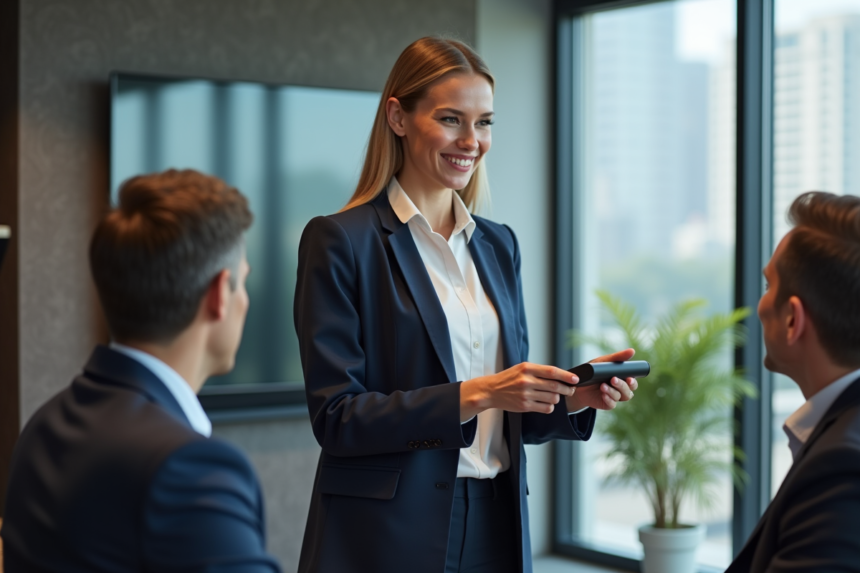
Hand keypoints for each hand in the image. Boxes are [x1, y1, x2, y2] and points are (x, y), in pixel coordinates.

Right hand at [460, 363, 577, 420]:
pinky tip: (546, 403)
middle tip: (570, 390)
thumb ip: (539, 371)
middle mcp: (526, 381)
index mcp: (527, 368)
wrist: (491, 390)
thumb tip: (561, 376)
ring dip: (557, 398)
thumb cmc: (509, 378)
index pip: (552, 372)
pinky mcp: (524, 406)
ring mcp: (525, 394)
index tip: (575, 379)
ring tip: (554, 396)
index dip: (566, 376)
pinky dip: (550, 407)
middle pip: (555, 386)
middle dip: (566, 389)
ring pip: (552, 398)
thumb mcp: (522, 368)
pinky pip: (545, 408)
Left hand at [565, 348, 638, 411]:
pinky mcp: (607, 404)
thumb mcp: (603, 362)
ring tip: (602, 385)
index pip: (633, 382)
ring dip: (612, 391)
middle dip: (622, 385)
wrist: (578, 384)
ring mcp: (614, 397)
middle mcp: (621, 389)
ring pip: (620, 397)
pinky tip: (603, 394)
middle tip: (613, 379)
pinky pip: (612, 404)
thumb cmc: (593, 371)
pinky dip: (608, 399)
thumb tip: (632, 351)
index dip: (633, 381)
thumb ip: (618, 357)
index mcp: (622, 379)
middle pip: (628, 390)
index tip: (629, 378)